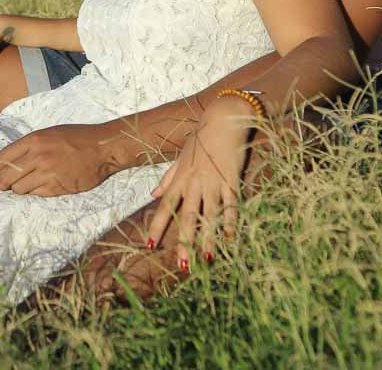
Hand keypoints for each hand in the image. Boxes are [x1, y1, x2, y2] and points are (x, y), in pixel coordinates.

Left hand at [0, 123, 116, 196]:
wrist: (103, 148)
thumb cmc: (77, 138)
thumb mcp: (50, 134)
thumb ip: (30, 146)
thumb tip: (11, 161)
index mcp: (33, 141)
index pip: (2, 159)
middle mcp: (37, 157)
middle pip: (5, 178)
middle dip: (3, 183)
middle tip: (7, 185)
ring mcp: (47, 173)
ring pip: (18, 189)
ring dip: (20, 189)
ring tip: (30, 183)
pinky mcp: (57, 187)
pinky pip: (36, 194)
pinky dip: (36, 192)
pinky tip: (44, 185)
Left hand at [146, 96, 255, 271]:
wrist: (223, 119)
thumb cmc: (201, 137)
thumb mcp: (181, 155)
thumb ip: (168, 177)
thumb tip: (153, 194)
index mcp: (181, 178)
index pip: (165, 206)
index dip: (157, 226)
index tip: (149, 245)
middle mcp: (195, 183)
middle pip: (187, 216)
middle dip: (183, 241)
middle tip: (181, 264)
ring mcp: (215, 183)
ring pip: (210, 215)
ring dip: (208, 238)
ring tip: (206, 259)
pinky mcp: (232, 180)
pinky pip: (231, 205)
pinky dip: (230, 222)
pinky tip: (230, 238)